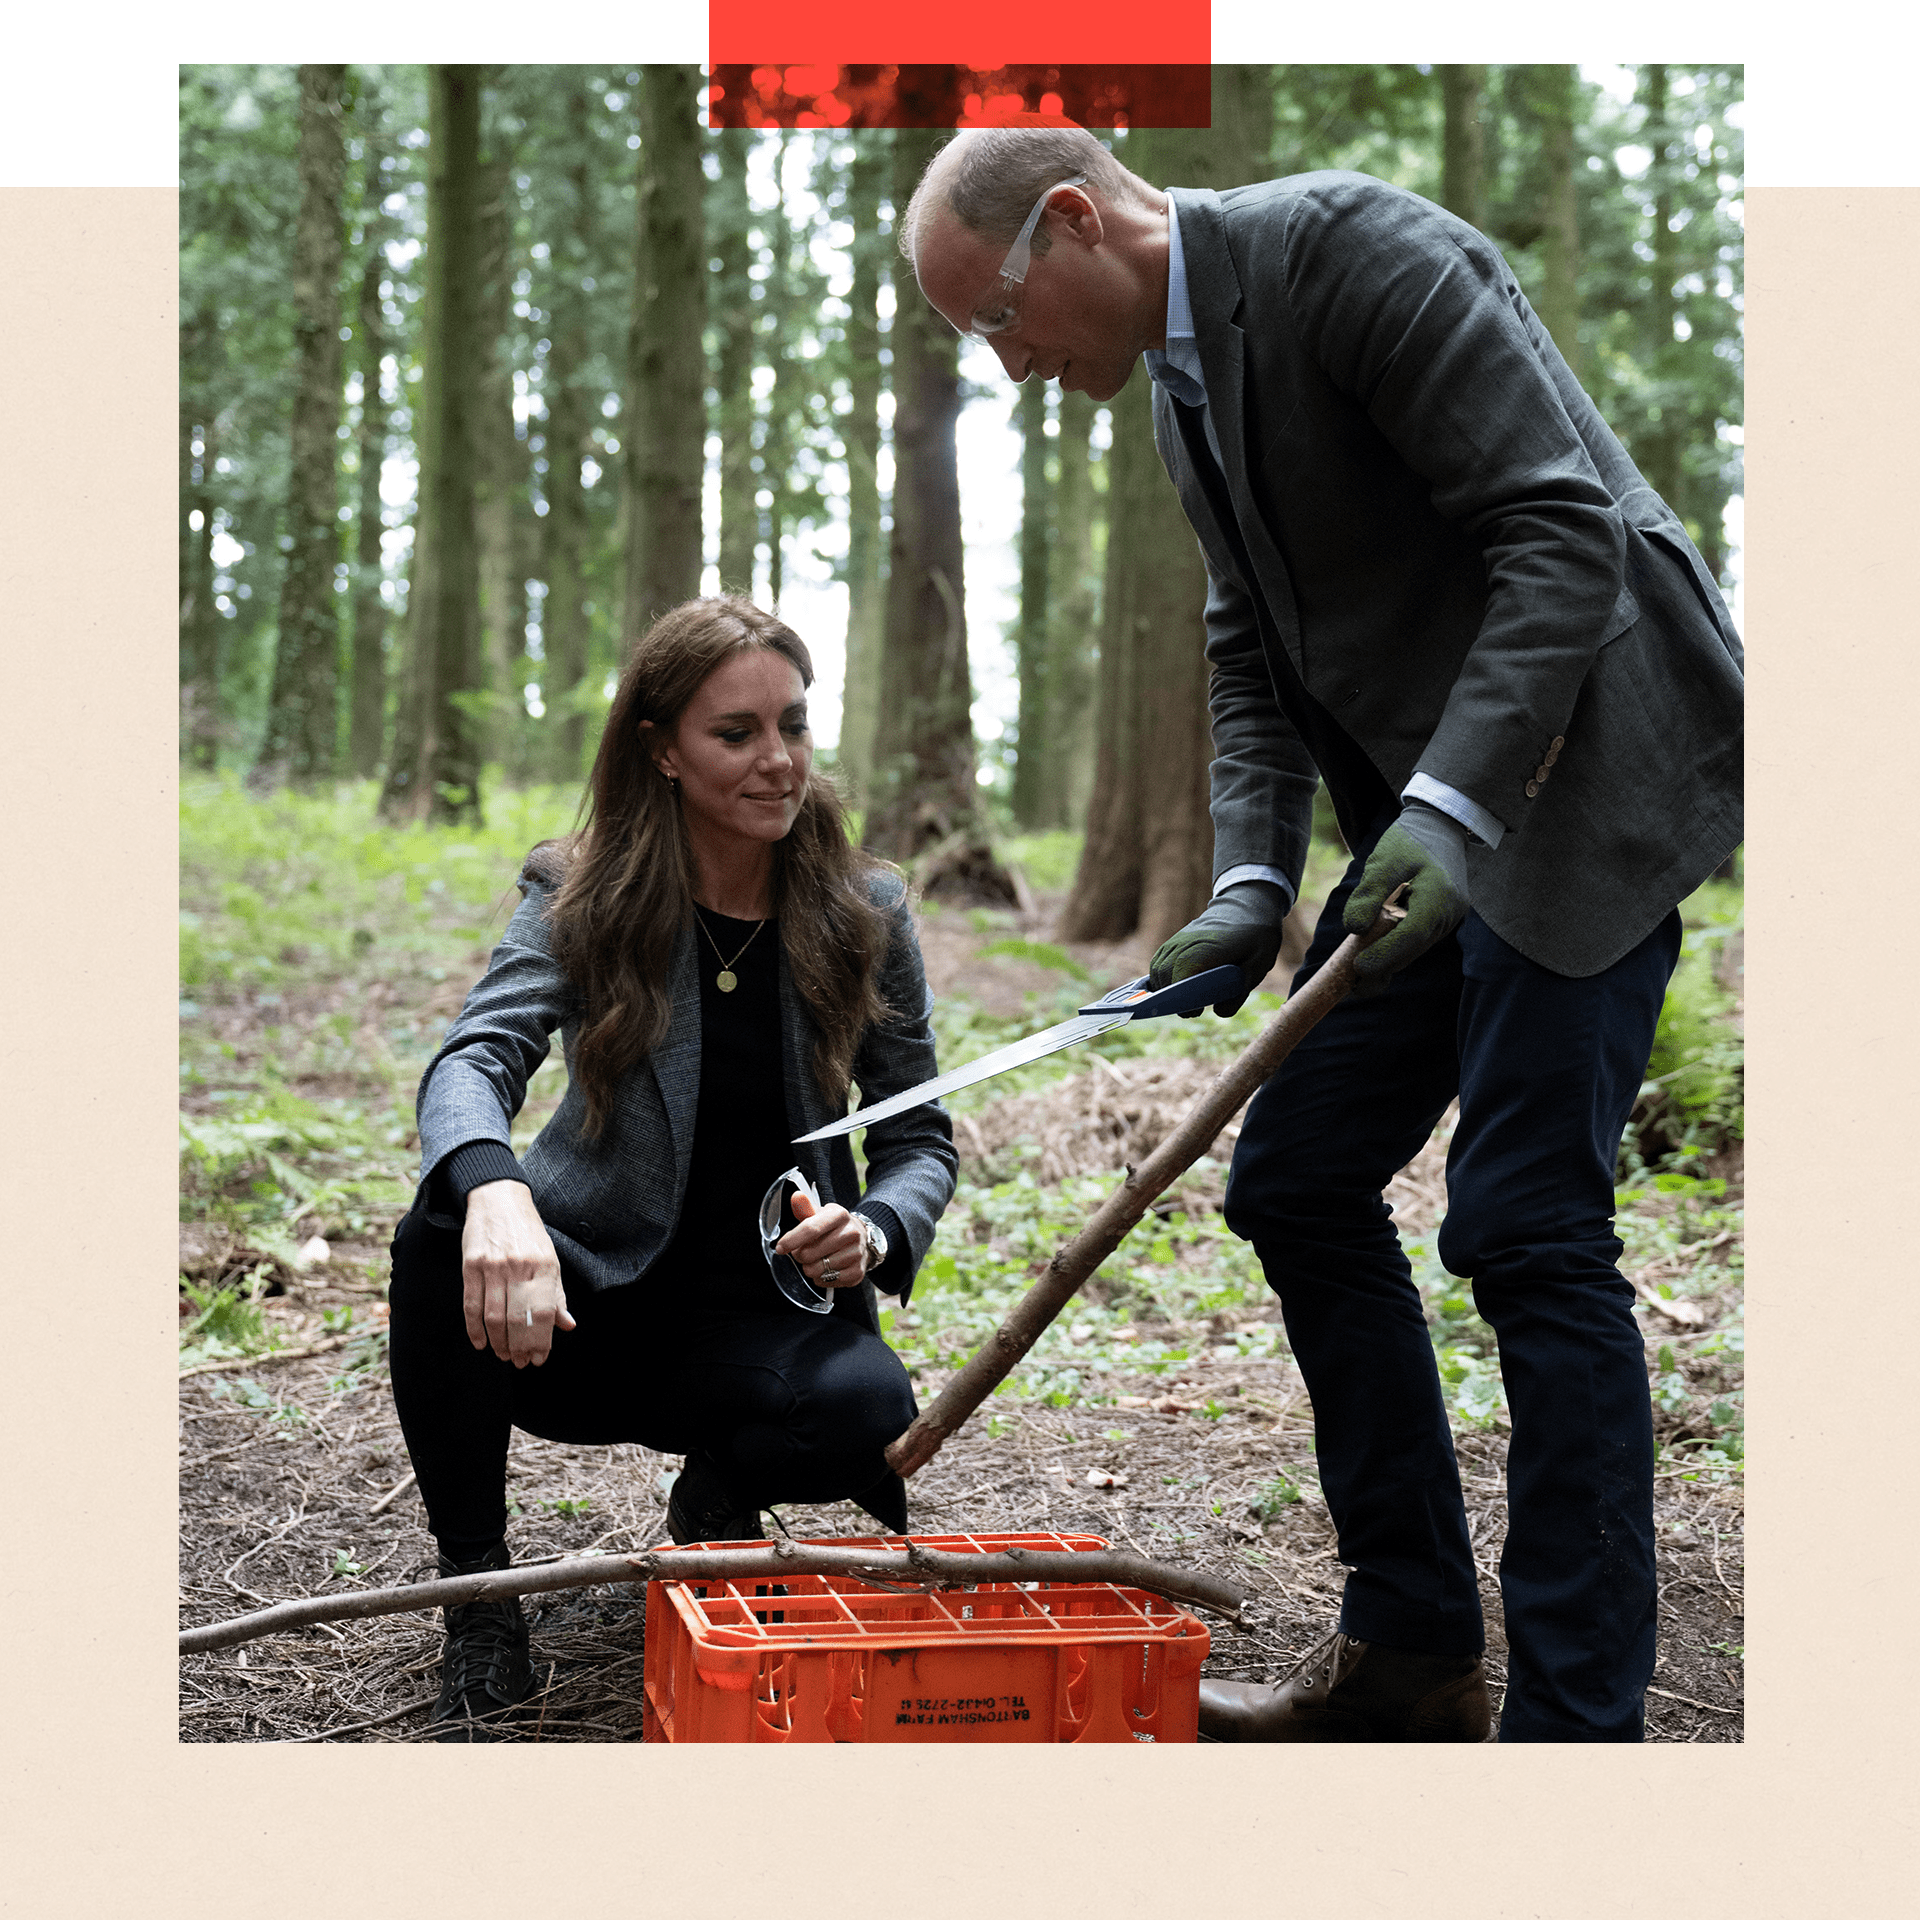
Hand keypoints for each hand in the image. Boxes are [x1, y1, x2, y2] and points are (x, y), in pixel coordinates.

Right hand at [461, 1180, 576, 1367]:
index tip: (539, 1358)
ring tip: (504, 1355)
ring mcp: (493, 1266)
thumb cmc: (528, 1233)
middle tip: (520, 1362)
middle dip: (519, 1347)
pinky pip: (472, 1304)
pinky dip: (475, 1328)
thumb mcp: (550, 1259)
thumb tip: (567, 1325)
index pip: (543, 1314)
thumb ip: (556, 1294)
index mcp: (544, 1266)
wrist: (498, 1199)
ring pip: (494, 1316)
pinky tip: (481, 1342)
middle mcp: (519, 1267)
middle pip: (517, 1320)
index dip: (541, 1341)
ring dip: (498, 1342)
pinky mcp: (470, 1266)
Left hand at [774, 1190, 866, 1290]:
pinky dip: (820, 1278)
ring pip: (816, 1270)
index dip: (791, 1240)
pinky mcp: (857, 1272)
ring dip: (809, 1268)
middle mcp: (851, 1233)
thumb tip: (796, 1197)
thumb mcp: (821, 1214)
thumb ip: (805, 1207)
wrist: (861, 1238)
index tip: (780, 1248)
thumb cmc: (834, 1227)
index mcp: (839, 1215)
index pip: (810, 1229)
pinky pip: (826, 1281)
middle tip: (802, 1252)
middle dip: (799, 1255)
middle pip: (809, 1253)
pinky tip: (826, 1269)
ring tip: (816, 1260)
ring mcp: (856, 1254)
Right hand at [1147, 880, 1290, 1016]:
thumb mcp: (1257, 967)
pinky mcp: (1174, 940)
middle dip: (1172, 998)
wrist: (1247, 907)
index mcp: (1209, 947)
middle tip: (1193, 1011)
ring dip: (1165, 989)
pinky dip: (1162, 978)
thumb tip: (1217, 1012)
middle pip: (1165, 974)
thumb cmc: (1255, 938)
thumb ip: (1238, 993)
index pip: (1182, 972)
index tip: (1194, 1010)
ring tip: (1186, 1001)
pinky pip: (1158, 962)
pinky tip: (1177, 988)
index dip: (1181, 996)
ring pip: (1158, 969)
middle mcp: (1187, 941)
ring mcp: (1178, 939)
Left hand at [1343, 801, 1471, 992]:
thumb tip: (1354, 930)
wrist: (1440, 828)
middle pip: (1412, 949)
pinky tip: (1371, 960)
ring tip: (1355, 979)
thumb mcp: (1384, 860)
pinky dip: (1394, 951)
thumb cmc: (1409, 841)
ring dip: (1387, 963)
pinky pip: (1415, 942)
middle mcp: (1449, 914)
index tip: (1358, 968)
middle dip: (1382, 968)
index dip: (1385, 955)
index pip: (1411, 935)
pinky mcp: (1440, 921)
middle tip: (1350, 986)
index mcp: (1439, 897)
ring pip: (1413, 949)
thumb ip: (1369, 894)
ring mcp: (1447, 920)